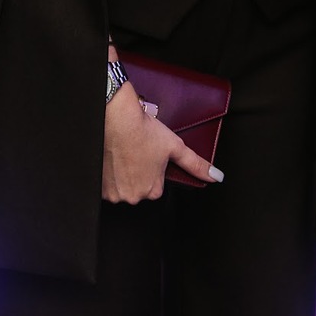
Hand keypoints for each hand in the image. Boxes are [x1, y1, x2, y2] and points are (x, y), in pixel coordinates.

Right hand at [102, 71, 220, 202]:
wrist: (117, 119)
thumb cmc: (144, 132)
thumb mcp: (176, 147)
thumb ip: (196, 164)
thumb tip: (217, 177)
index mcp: (153, 191)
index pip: (156, 186)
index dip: (154, 169)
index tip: (150, 155)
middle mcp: (133, 196)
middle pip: (138, 188)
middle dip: (138, 174)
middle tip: (138, 153)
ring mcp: (114, 193)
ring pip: (122, 186)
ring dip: (123, 175)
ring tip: (125, 154)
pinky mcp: (98, 186)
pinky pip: (106, 185)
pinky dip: (109, 175)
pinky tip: (114, 158)